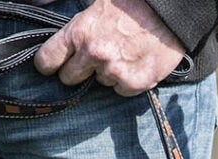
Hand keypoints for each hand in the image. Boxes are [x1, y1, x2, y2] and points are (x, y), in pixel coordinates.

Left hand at [34, 0, 185, 95]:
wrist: (170, 11)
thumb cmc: (133, 4)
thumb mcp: (97, 5)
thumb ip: (79, 27)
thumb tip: (65, 45)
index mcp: (80, 32)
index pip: (48, 60)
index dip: (48, 65)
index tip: (53, 67)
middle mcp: (94, 54)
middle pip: (69, 78)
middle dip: (77, 71)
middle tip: (92, 60)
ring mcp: (115, 71)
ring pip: (99, 83)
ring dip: (107, 73)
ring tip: (122, 55)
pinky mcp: (135, 83)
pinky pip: (121, 90)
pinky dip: (127, 81)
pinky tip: (135, 64)